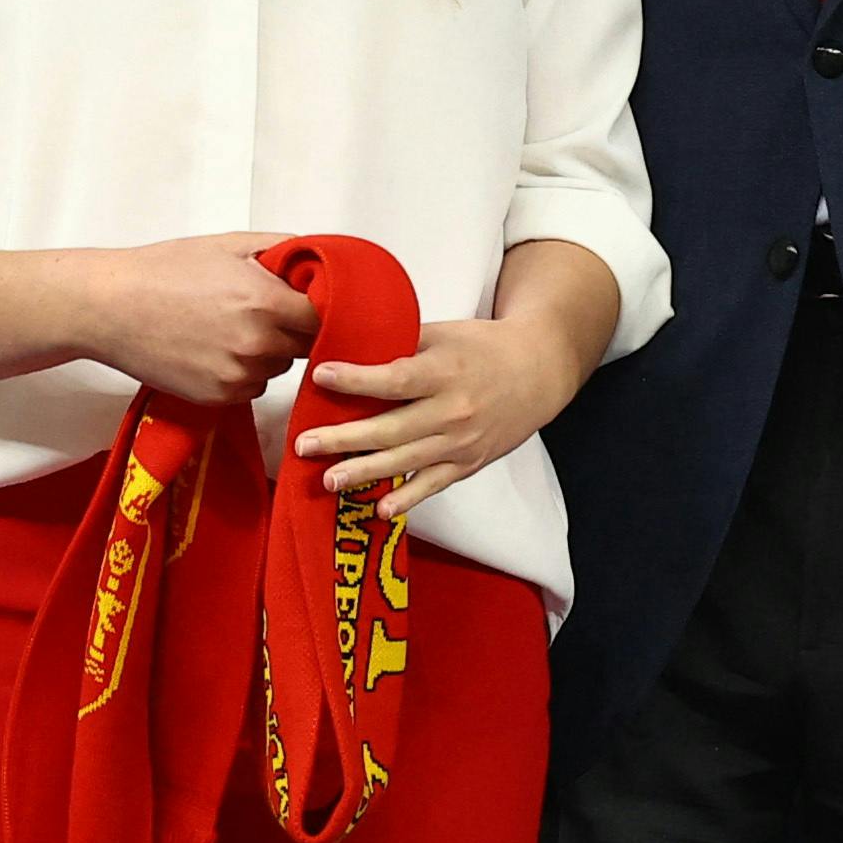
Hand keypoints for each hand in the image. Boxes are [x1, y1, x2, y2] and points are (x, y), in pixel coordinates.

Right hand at [84, 233, 313, 405]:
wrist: (111, 308)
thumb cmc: (164, 270)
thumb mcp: (227, 244)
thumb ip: (281, 248)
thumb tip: (317, 257)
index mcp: (265, 302)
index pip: (324, 316)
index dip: (319, 308)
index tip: (308, 302)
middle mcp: (257, 344)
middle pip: (306, 345)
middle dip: (293, 329)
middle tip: (263, 310)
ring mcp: (238, 376)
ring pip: (278, 367)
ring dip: (268, 352)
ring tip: (229, 328)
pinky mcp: (219, 398)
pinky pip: (252, 387)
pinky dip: (243, 372)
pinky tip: (214, 349)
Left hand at [290, 309, 587, 514]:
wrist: (538, 372)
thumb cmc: (484, 347)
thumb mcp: (445, 333)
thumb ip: (402, 343)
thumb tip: (348, 344)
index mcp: (445, 371)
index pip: (395, 379)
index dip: (356, 380)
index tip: (320, 376)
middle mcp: (453, 410)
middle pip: (392, 428)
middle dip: (344, 438)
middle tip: (304, 444)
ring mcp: (461, 441)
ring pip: (406, 461)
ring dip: (364, 472)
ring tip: (329, 480)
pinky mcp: (468, 463)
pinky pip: (433, 485)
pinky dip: (408, 499)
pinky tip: (380, 509)